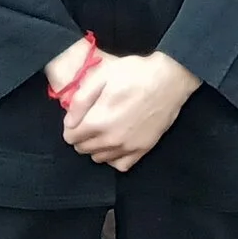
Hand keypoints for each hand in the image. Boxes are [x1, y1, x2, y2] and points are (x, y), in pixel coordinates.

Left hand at [61, 52, 199, 170]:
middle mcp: (111, 140)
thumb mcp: (103, 76)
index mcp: (98, 121)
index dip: (71, 125)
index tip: (77, 117)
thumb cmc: (135, 73)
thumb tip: (68, 122)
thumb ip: (81, 100)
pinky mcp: (142, 150)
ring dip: (96, 146)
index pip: (70, 137)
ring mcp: (128, 148)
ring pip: (99, 159)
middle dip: (82, 136)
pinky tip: (117, 141)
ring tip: (104, 128)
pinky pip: (120, 165)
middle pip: (83, 149)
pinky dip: (114, 157)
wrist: (169, 79)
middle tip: (90, 119)